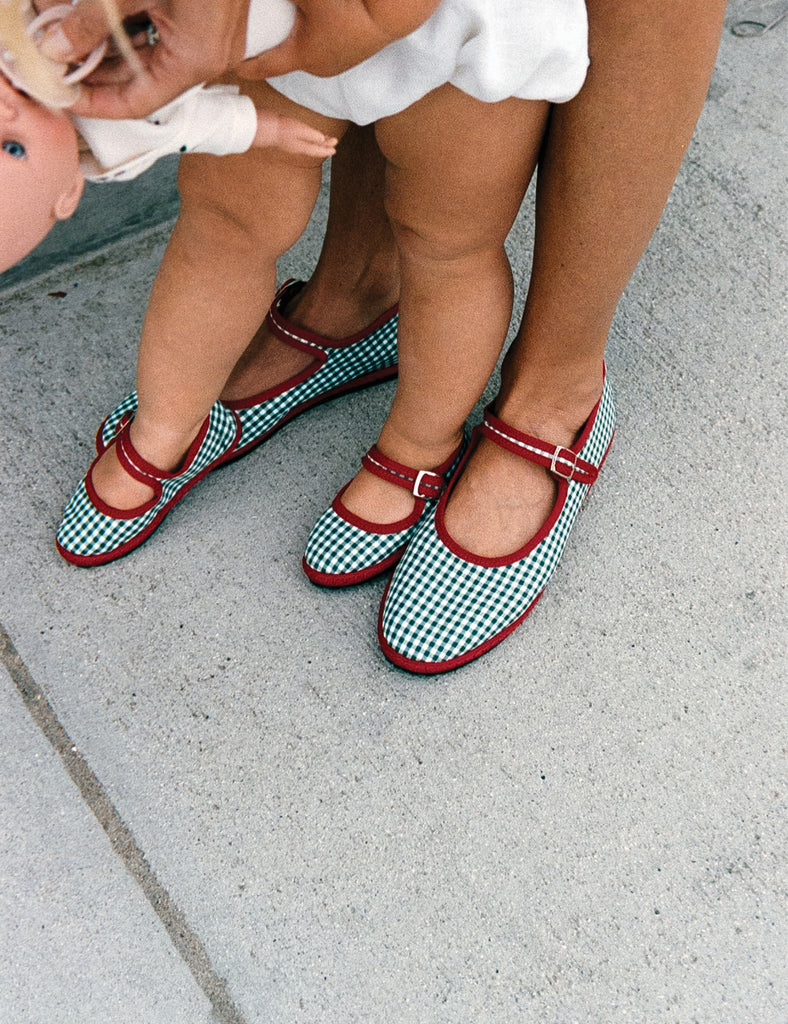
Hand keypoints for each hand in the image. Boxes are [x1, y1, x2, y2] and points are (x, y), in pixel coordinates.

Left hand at [36, 0, 250, 117]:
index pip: (139, 102)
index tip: (66, 95)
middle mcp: (206, 56)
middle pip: (142, 81)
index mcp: (195, 59)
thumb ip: (92, 21)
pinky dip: (128, 30)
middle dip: (97, 72)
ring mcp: (207, 38)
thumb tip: (58, 47)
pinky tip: (99, 20)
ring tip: (71, 35)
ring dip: (109, 49)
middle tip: (59, 61)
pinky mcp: (204, 19)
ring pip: (148, 57)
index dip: (98, 104)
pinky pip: (160, 36)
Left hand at [238, 0, 441, 79]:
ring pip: (304, 48)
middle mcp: (318, 65)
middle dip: (266, 47)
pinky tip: (309, 19)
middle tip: (247, 37)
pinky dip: (311, 32)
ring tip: (280, 25)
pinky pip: (322, 42)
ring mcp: (337, 60)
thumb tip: (241, 3)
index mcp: (301, 54)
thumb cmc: (347, 1)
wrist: (398, 7)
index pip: (262, 64)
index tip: (225, 62)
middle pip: (283, 56)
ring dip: (291, 38)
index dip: (242, 62)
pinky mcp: (353, 50)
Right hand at [253, 111, 336, 157]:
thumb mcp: (299, 130)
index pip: (317, 150)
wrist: (263, 128)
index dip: (326, 150)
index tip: (335, 150)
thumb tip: (322, 138)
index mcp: (302, 147)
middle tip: (334, 141)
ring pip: (308, 144)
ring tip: (325, 139)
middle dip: (324, 145)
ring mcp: (291, 144)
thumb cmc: (281, 128)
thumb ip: (311, 135)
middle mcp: (297, 147)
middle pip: (314, 147)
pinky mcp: (286, 138)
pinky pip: (302, 141)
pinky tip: (308, 137)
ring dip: (318, 142)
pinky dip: (309, 139)